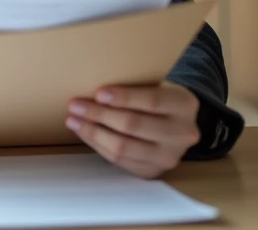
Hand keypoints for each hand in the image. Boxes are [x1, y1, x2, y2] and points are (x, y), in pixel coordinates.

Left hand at [65, 81, 200, 178]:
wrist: (177, 123)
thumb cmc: (158, 97)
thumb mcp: (156, 85)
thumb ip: (134, 86)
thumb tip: (93, 88)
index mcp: (184, 105)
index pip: (152, 101)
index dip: (123, 97)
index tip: (98, 93)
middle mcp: (181, 134)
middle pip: (133, 125)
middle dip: (99, 115)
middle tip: (75, 105)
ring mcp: (168, 157)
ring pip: (123, 147)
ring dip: (93, 132)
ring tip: (73, 120)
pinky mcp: (153, 171)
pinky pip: (119, 161)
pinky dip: (98, 145)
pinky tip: (85, 133)